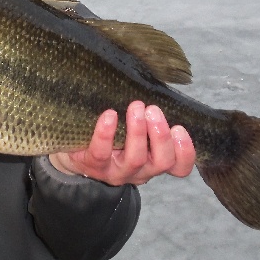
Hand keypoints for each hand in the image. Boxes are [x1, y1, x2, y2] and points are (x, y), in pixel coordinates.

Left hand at [49, 101, 195, 185]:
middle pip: (162, 161)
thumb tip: (157, 87)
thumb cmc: (112, 135)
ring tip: (135, 107)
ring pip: (135, 158)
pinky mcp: (95, 166)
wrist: (74, 151)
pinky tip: (109, 115)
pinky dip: (106, 133)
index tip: (180, 128)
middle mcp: (141, 171)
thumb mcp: (135, 130)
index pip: (179, 166)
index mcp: (154, 161)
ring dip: (138, 131)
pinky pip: (102, 152)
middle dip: (161, 135)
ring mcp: (118, 171)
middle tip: (153, 110)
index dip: (185, 151)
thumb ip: (149, 119)